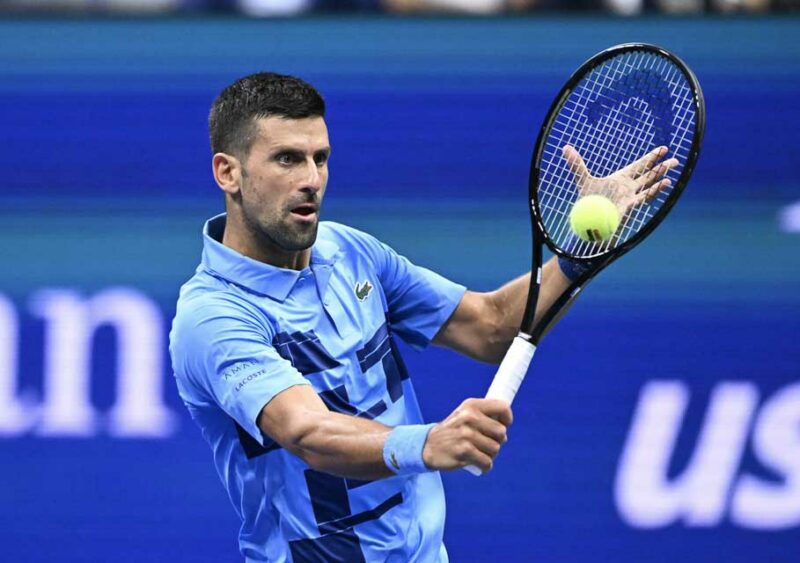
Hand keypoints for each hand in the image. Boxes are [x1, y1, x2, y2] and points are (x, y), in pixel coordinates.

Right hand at [422, 398, 512, 473]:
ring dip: (490, 455)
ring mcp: (466, 434)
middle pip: (501, 432)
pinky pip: (487, 462)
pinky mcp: (464, 451)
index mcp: (471, 405)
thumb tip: (505, 425)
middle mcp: (469, 417)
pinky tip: (478, 464)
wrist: (429, 446)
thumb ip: (484, 415)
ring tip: (478, 453)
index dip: (507, 418)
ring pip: (495, 449)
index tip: (504, 425)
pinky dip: (485, 466)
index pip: (502, 407)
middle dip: (497, 441)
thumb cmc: (453, 431)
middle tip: (486, 443)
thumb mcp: (465, 414)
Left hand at [562, 145, 678, 217]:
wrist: (587, 219)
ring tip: (673, 170)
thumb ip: (576, 164)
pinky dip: (655, 190)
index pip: (640, 165)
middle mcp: (628, 188)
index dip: (652, 157)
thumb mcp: (582, 180)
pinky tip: (665, 184)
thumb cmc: (587, 201)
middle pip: (649, 175)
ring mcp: (630, 197)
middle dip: (662, 167)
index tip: (664, 149)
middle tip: (675, 159)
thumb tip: (565, 147)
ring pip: (650, 185)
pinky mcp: (629, 206)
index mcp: (621, 178)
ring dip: (661, 178)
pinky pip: (646, 197)